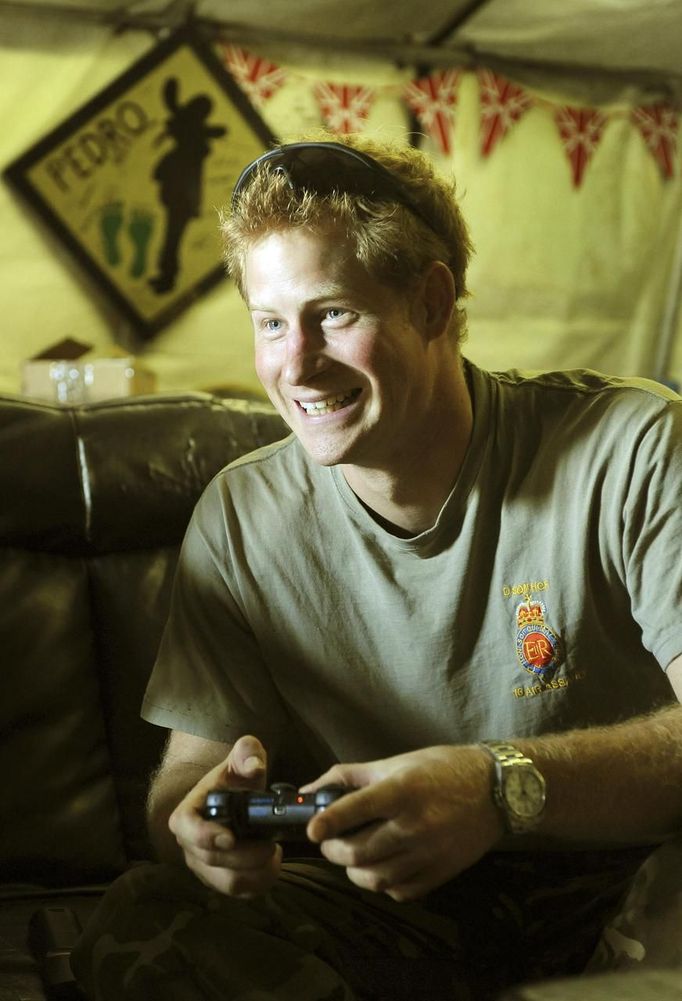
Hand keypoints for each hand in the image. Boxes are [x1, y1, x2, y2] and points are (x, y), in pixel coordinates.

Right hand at [169, 735, 281, 896]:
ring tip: (276, 853)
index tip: (231, 837)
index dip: (204, 836)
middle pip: (213, 861)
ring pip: (228, 883)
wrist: (237, 798)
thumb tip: (254, 768)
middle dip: (246, 856)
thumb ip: (247, 753)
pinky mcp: (220, 880)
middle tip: (273, 844)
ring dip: (257, 872)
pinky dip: (261, 883)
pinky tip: (273, 864)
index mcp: (188, 813)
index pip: (185, 828)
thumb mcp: (242, 756)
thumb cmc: (235, 778)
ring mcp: (204, 866)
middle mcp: (190, 844)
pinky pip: (240, 892)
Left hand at [303, 745, 502, 901]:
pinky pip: (400, 891)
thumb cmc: (442, 769)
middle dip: (333, 850)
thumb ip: (350, 776)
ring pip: (375, 878)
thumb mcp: (397, 763)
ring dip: (354, 870)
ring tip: (353, 856)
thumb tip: (310, 791)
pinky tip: (382, 867)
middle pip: (358, 852)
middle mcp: (414, 825)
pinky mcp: (441, 874)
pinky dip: (383, 884)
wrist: (496, 790)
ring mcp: (429, 854)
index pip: (356, 809)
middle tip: (328, 842)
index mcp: (402, 791)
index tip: (312, 830)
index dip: (329, 822)